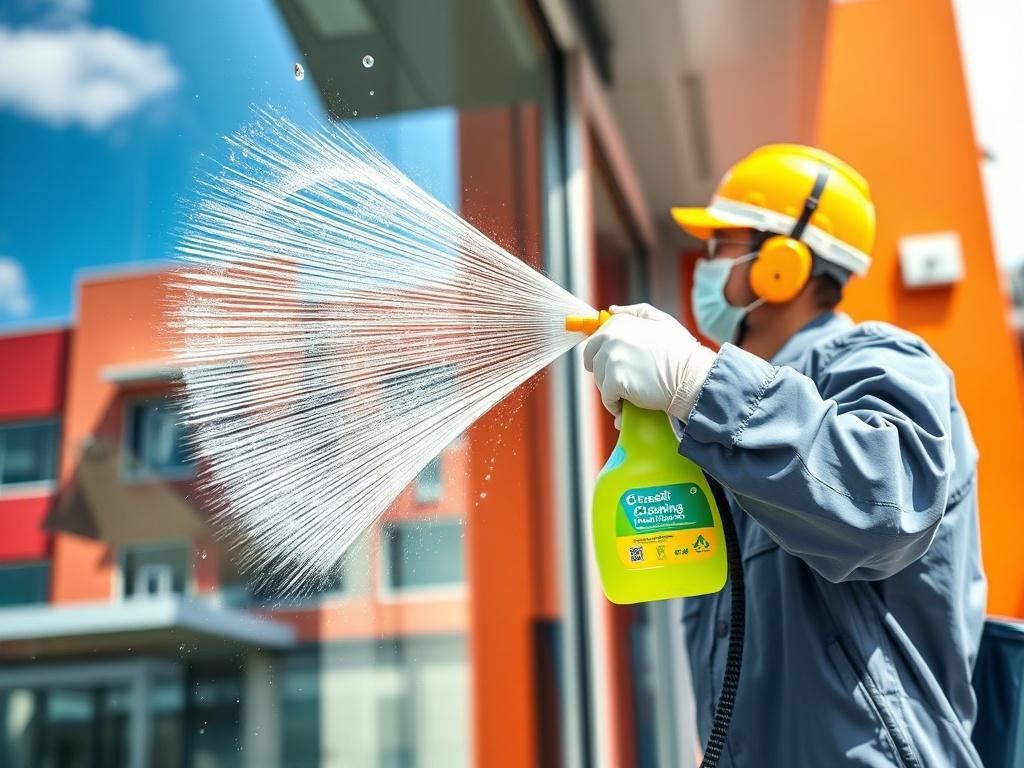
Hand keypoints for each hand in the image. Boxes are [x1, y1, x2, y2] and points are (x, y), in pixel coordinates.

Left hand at [583, 303, 715, 423]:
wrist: (692, 376)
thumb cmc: (680, 351)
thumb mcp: (661, 320)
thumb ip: (635, 312)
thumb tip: (611, 310)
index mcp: (619, 322)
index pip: (594, 341)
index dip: (604, 356)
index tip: (615, 365)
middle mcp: (610, 338)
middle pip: (592, 360)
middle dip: (604, 372)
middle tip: (623, 380)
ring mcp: (611, 359)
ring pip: (599, 380)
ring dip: (610, 389)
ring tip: (631, 391)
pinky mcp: (614, 381)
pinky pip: (606, 398)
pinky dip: (615, 405)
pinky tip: (627, 404)